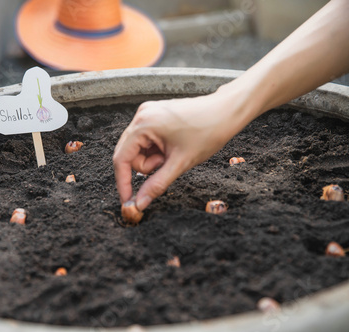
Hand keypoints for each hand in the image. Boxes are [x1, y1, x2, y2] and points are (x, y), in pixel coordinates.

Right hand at [113, 88, 250, 210]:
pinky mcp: (154, 115)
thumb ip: (156, 184)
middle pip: (128, 154)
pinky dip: (156, 150)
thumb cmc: (208, 132)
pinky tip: (172, 148)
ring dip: (153, 159)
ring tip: (173, 154)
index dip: (123, 182)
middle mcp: (141, 116)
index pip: (121, 159)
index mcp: (144, 124)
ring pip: (138, 149)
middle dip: (145, 167)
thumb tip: (139, 203)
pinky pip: (146, 141)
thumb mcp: (180, 163)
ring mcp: (147, 114)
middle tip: (167, 165)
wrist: (227, 112)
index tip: (128, 200)